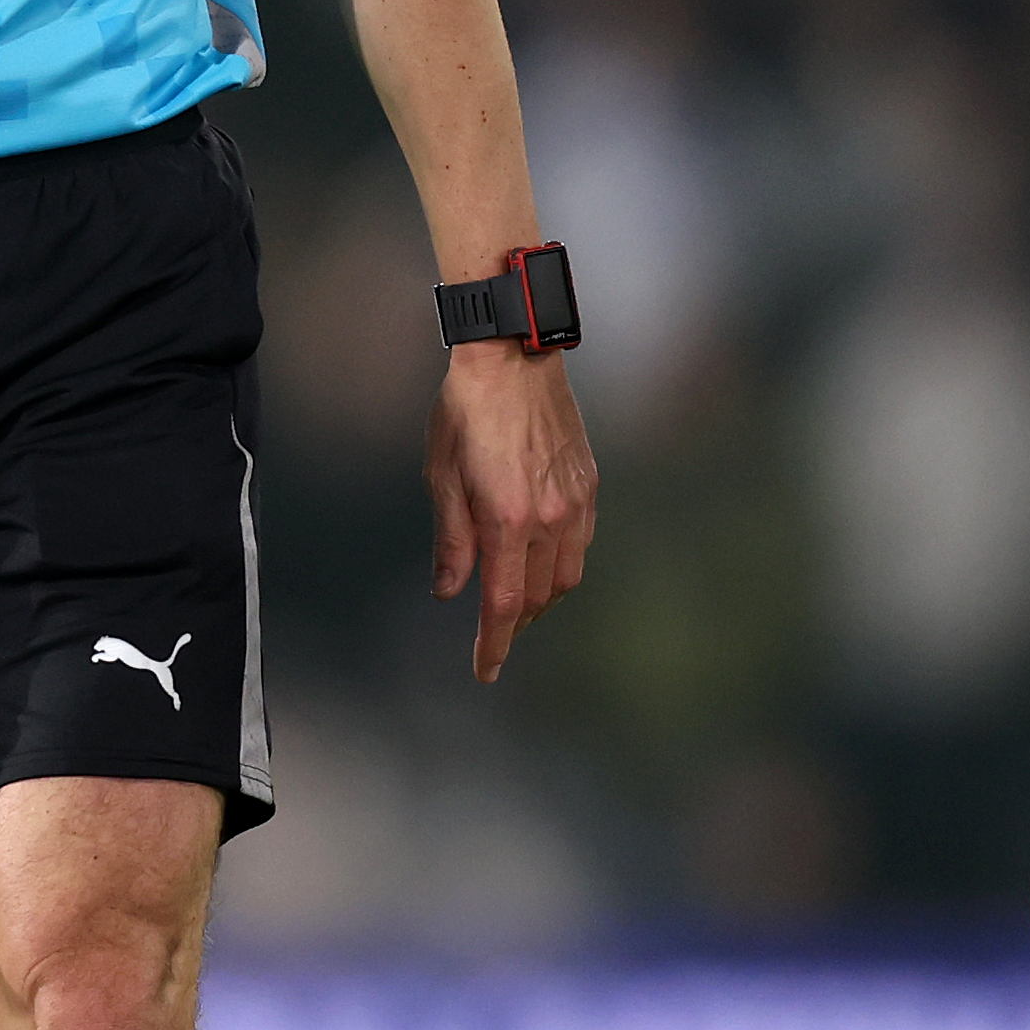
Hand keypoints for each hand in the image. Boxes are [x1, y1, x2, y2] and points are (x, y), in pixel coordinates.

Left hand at [426, 343, 594, 681]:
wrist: (514, 357)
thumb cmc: (467, 410)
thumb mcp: (441, 474)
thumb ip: (451, 539)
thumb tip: (449, 590)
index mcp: (508, 519)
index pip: (503, 603)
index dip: (493, 644)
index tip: (485, 672)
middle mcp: (549, 518)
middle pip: (536, 597)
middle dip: (513, 624)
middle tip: (492, 636)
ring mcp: (574, 501)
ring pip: (565, 576)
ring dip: (540, 599)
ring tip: (515, 604)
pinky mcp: (588, 484)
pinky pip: (581, 543)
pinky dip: (561, 565)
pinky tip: (541, 562)